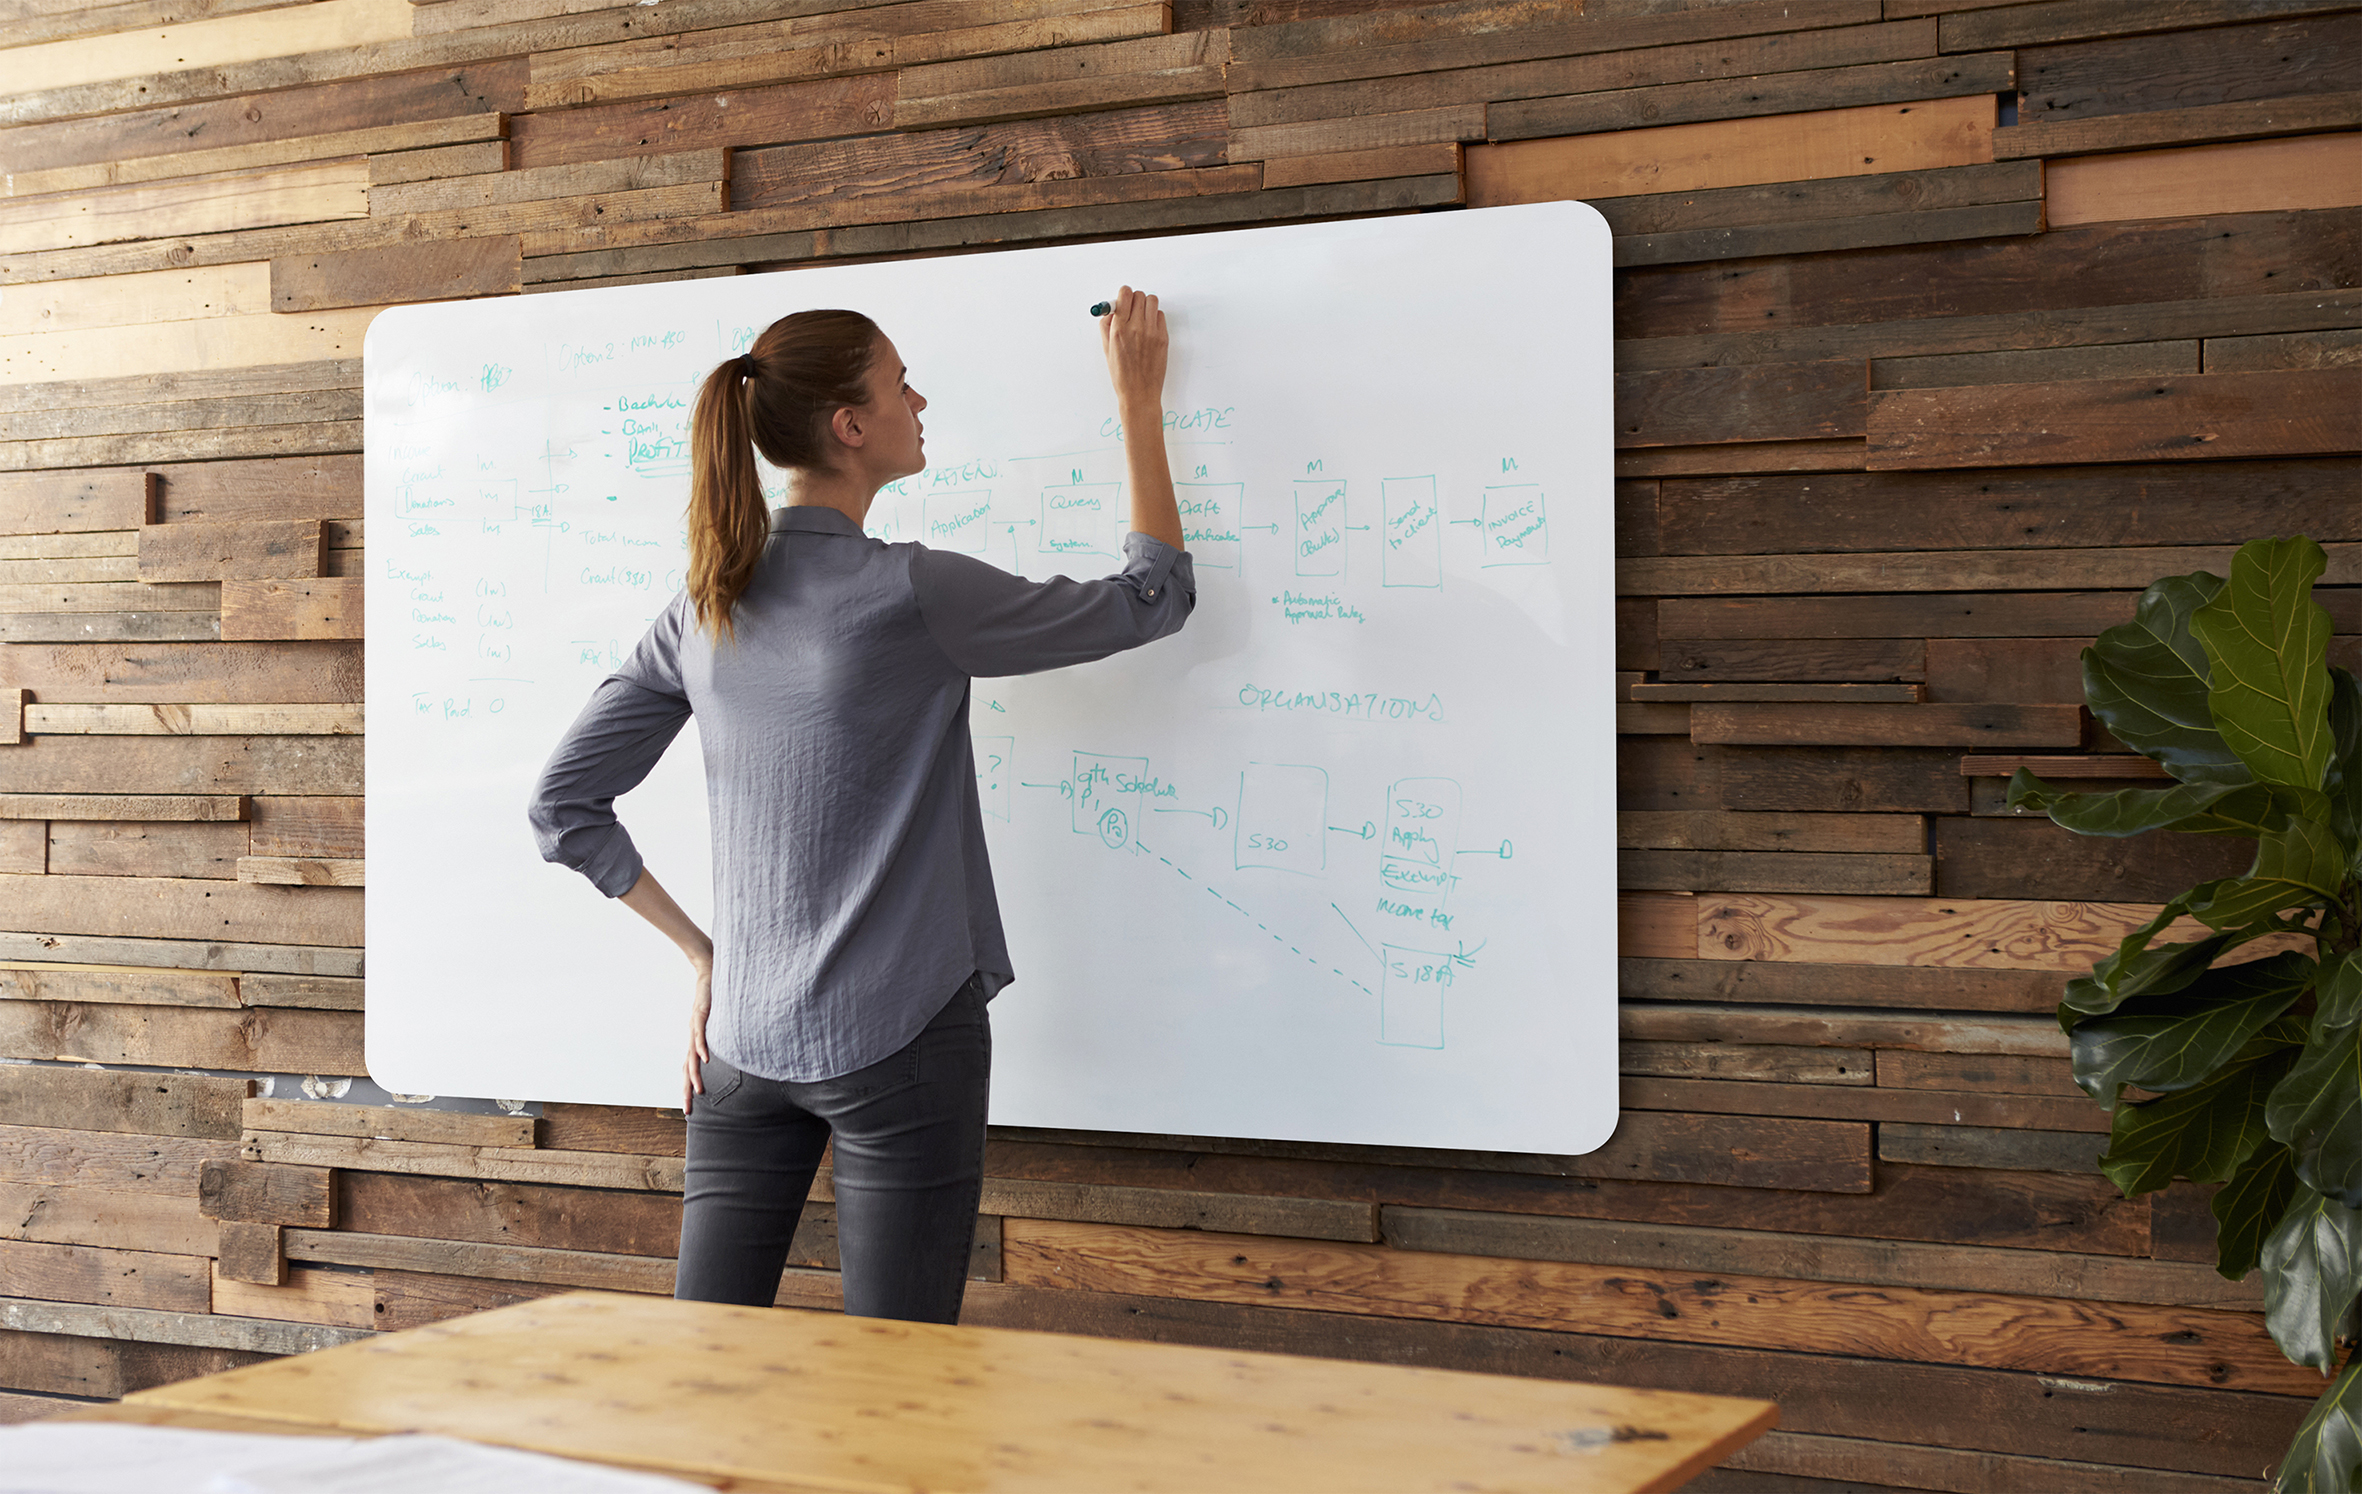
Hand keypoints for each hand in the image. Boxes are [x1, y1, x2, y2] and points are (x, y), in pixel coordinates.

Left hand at [682, 960, 711, 1115]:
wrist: (710, 970)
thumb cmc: (717, 995)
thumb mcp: (722, 1020)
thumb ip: (726, 1034)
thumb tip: (738, 1048)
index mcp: (697, 1040)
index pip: (691, 1068)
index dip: (690, 1087)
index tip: (691, 1107)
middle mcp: (694, 1037)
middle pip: (687, 1068)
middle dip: (687, 1090)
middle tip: (688, 1110)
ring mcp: (695, 1026)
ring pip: (692, 1056)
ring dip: (694, 1074)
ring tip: (698, 1090)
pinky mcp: (700, 1014)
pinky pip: (700, 1035)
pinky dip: (702, 1048)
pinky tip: (705, 1060)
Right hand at [1099, 286, 1167, 413]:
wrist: (1139, 393)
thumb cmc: (1122, 375)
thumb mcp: (1106, 349)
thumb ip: (1106, 326)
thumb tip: (1111, 311)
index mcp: (1119, 329)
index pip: (1124, 294)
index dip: (1123, 294)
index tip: (1122, 299)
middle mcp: (1136, 328)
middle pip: (1139, 295)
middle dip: (1134, 299)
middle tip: (1132, 310)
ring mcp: (1152, 332)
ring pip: (1152, 300)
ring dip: (1146, 305)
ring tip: (1142, 317)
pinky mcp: (1163, 337)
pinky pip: (1160, 315)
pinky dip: (1155, 317)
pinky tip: (1149, 328)